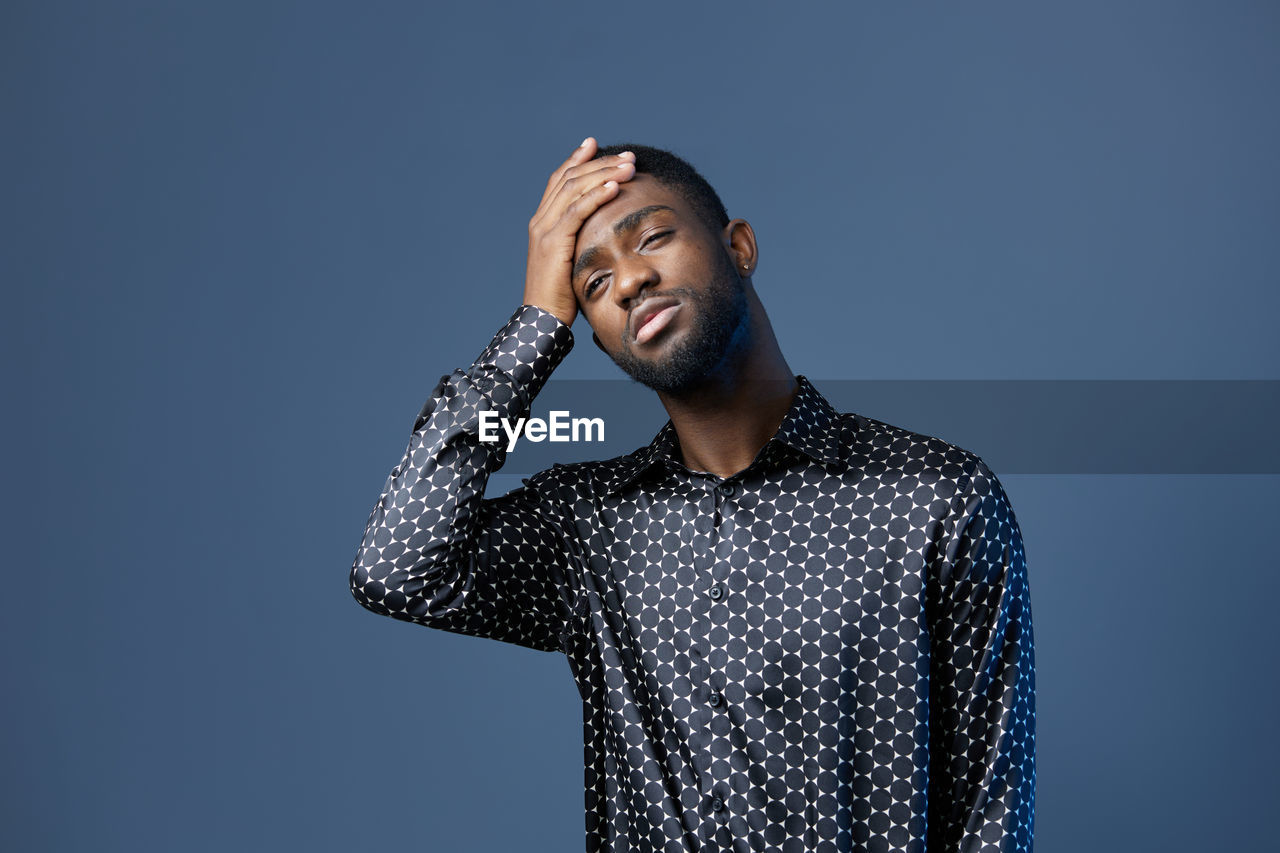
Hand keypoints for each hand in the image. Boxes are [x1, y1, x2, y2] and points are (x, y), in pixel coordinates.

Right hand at [524, 137, 635, 325]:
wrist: (543, 319)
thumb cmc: (562, 296)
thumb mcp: (572, 261)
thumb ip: (581, 242)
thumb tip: (603, 233)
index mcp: (543, 222)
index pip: (559, 181)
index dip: (576, 160)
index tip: (595, 144)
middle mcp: (541, 220)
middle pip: (570, 178)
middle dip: (600, 163)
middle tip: (628, 155)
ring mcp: (544, 230)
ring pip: (575, 189)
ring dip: (604, 174)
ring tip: (629, 165)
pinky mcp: (553, 242)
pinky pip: (577, 211)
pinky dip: (597, 196)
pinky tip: (615, 186)